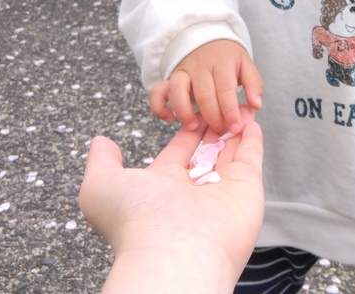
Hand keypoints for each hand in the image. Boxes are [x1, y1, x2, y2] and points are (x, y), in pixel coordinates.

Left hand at [79, 107, 263, 293]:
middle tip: (219, 101)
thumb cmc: (135, 220)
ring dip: (233, 126)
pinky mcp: (246, 190)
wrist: (173, 253)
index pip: (178, 152)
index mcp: (162, 188)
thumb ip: (102, 161)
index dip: (187, 130)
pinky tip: (251, 119)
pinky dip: (252, 138)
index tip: (193, 109)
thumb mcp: (102, 185)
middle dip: (212, 126)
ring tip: (239, 103)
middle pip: (206, 151)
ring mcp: (221, 191)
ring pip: (230, 152)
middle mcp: (193, 191)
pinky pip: (250, 158)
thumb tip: (101, 142)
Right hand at [150, 39, 263, 134]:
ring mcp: (182, 71)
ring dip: (184, 111)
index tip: (235, 128)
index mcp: (222, 62)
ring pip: (177, 89)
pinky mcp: (169, 78)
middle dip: (211, 116)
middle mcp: (200, 66)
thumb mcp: (246, 65)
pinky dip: (159, 107)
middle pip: (203, 93)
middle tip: (219, 132)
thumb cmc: (228, 58)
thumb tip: (256, 106)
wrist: (207, 38)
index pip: (225, 88)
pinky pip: (158, 91)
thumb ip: (254, 85)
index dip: (230, 110)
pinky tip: (169, 120)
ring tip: (194, 128)